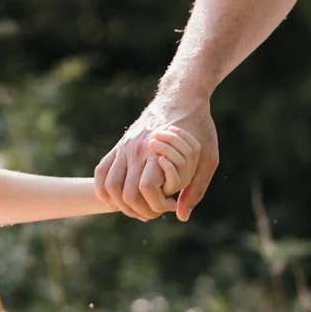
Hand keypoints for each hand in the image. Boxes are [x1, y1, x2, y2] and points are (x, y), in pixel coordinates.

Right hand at [93, 93, 218, 221]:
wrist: (180, 96)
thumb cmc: (198, 127)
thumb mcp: (209, 158)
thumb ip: (196, 189)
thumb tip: (181, 215)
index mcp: (159, 152)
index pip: (147, 188)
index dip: (157, 205)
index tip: (170, 204)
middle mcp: (137, 150)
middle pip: (126, 193)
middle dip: (140, 210)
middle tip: (154, 211)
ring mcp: (124, 148)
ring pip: (109, 185)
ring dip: (120, 205)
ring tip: (137, 208)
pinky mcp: (119, 146)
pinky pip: (101, 172)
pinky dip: (104, 191)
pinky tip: (116, 200)